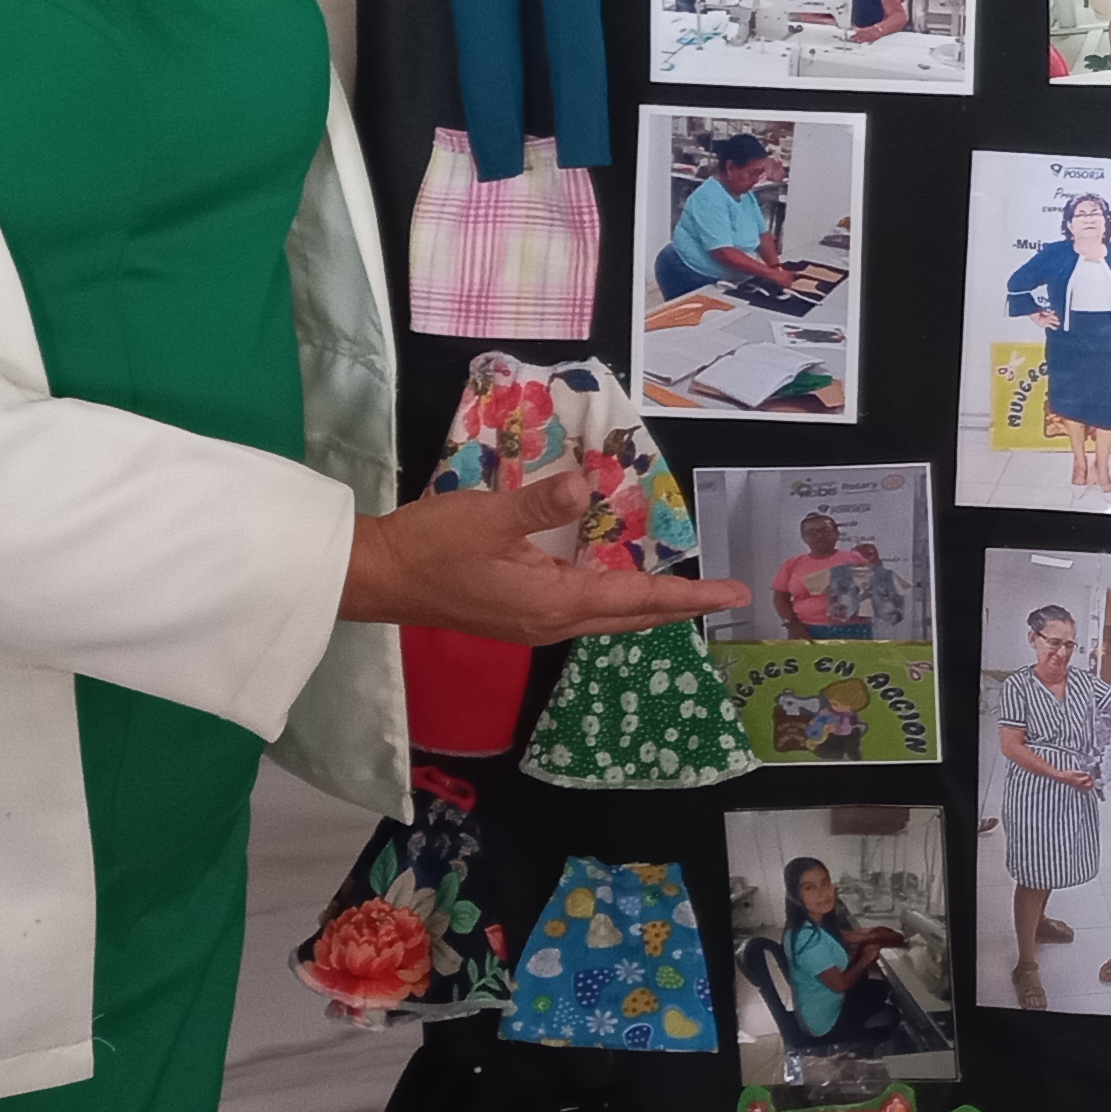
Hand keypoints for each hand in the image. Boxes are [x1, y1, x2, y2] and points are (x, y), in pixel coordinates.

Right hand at [340, 470, 752, 643]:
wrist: (378, 576)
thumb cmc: (431, 545)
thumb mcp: (487, 515)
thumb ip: (540, 502)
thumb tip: (588, 487)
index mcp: (554, 602)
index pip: (637, 599)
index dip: (688, 595)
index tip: (732, 593)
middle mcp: (552, 622)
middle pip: (631, 617)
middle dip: (680, 606)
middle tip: (726, 595)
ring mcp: (533, 624)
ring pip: (608, 618)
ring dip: (648, 607)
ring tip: (686, 594)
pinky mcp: (518, 616)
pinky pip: (583, 612)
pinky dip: (615, 601)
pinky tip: (619, 588)